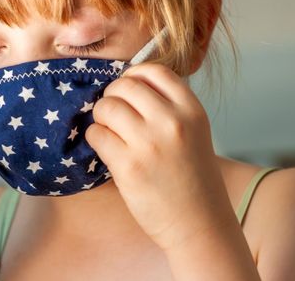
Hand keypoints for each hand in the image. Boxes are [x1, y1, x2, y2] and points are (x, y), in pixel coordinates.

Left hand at [85, 63, 231, 252]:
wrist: (199, 223)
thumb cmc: (193, 177)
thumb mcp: (194, 132)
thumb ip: (168, 107)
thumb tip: (126, 86)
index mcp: (191, 110)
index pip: (154, 71)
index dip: (134, 76)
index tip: (127, 91)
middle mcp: (172, 121)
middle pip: (124, 86)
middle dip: (112, 96)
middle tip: (113, 113)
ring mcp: (149, 143)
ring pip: (106, 107)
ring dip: (101, 117)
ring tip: (110, 132)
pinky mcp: (128, 166)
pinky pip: (96, 134)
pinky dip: (95, 138)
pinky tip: (107, 149)